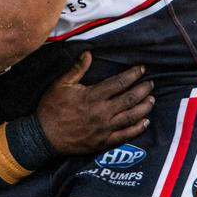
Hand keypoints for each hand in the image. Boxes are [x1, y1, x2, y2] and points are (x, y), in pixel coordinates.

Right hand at [36, 52, 152, 154]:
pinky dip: (137, 128)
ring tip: (152, 99)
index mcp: (92, 96)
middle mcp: (102, 112)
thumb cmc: (51, 108)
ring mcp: (104, 128)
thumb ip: (76, 69)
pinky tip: (145, 122)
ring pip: (131, 116)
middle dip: (143, 89)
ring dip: (144, 107)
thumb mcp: (60, 85)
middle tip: (150, 83)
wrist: (44, 136)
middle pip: (129, 99)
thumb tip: (88, 54)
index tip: (142, 69)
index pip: (119, 83)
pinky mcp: (103, 141)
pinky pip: (125, 135)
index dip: (133, 75)